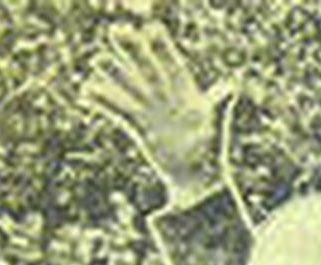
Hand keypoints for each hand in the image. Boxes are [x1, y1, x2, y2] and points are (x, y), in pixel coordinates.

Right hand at [82, 22, 232, 203]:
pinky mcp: (139, 127)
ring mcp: (152, 111)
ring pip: (130, 87)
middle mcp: (167, 97)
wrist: (197, 179)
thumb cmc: (211, 153)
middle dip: (132, 50)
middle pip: (147, 68)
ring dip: (114, 73)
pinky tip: (88, 92)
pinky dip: (104, 101)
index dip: (161, 45)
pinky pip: (119, 111)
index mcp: (187, 91)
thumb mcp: (216, 127)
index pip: (172, 62)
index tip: (149, 28)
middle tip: (115, 31)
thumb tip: (232, 87)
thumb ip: (219, 105)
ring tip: (97, 58)